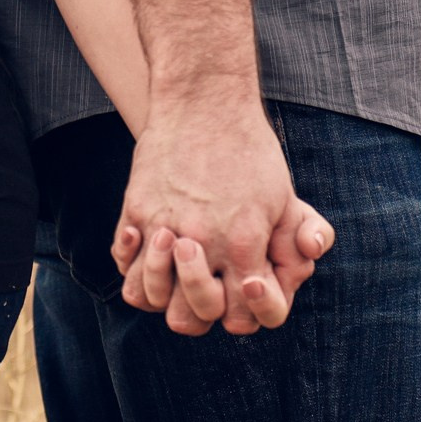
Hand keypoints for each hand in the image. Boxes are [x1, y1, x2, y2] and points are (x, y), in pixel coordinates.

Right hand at [106, 101, 324, 333]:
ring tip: (178, 270)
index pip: (241, 318)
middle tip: (210, 285)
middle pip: (188, 320)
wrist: (205, 101)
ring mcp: (162, 227)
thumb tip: (297, 268)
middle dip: (202, 312)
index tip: (244, 288)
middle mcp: (200, 242)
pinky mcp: (136, 209)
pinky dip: (134, 264)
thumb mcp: (285, 196)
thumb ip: (297, 239)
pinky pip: (123, 262)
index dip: (245, 314)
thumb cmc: (251, 150)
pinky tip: (151, 247)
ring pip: (147, 297)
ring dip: (163, 291)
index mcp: (243, 244)